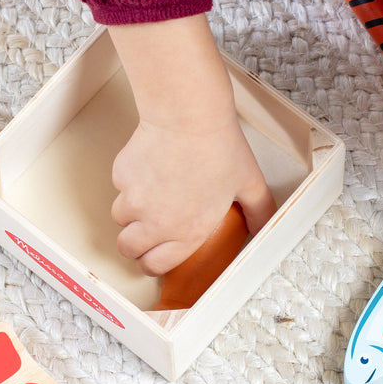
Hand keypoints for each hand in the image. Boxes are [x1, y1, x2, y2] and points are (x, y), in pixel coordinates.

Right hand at [111, 112, 275, 275]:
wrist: (188, 117)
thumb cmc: (219, 148)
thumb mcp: (249, 184)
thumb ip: (259, 212)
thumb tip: (263, 227)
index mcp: (187, 232)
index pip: (154, 266)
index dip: (152, 263)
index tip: (154, 254)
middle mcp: (156, 223)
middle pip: (127, 249)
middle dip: (134, 244)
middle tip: (144, 231)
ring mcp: (134, 200)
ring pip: (120, 218)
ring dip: (130, 212)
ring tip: (150, 194)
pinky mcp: (121, 177)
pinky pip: (119, 187)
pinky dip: (129, 182)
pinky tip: (150, 166)